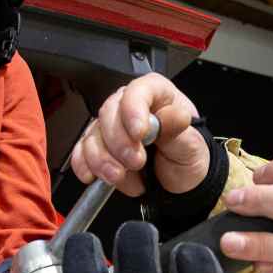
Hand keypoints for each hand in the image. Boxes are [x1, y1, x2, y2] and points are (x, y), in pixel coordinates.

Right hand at [70, 73, 209, 197]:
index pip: (138, 91)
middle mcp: (128, 105)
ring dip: (102, 159)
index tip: (139, 133)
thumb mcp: (191, 144)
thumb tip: (176, 115)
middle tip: (135, 162)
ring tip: (119, 177)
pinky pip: (81, 151)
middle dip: (118, 142)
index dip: (134, 110)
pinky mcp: (97, 146)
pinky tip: (93, 176)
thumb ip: (178, 130)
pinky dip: (85, 165)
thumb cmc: (185, 155)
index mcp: (156, 94)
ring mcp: (110, 126)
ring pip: (93, 135)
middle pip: (109, 113)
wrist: (177, 181)